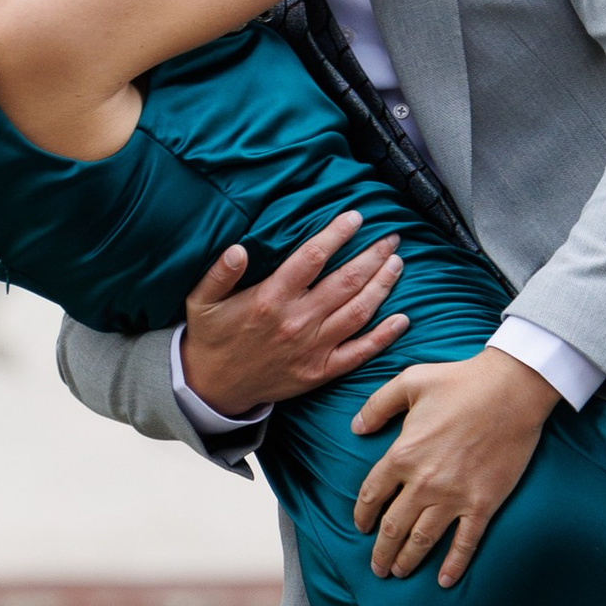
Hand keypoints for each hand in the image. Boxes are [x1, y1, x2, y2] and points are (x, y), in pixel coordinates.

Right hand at [179, 214, 405, 414]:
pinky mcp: (320, 371)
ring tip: (398, 263)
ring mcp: (312, 348)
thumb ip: (219, 273)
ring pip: (358, 312)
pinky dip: (384, 337)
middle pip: (346, 281)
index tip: (356, 217)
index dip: (337, 235)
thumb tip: (237, 248)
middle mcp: (297, 322)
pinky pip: (359, 353)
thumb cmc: (211, 336)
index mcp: (270, 299)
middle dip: (373, 256)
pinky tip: (403, 319)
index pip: (312, 258)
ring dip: (383, 286)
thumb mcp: (202, 300)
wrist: (214, 388)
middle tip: (391, 237)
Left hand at [349, 349, 556, 586]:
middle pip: (393, 527)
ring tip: (399, 574)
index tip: (361, 528)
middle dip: (381, 551)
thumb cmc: (461, 381)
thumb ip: (377, 405)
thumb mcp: (409, 381)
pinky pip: (465, 542)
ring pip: (423, 540)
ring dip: (407, 561)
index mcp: (402, 454)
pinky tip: (444, 581)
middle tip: (377, 567)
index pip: (372, 495)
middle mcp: (423, 482)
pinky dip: (454, 565)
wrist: (512, 388)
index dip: (363, 516)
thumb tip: (355, 427)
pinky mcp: (483, 503)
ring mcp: (454, 496)